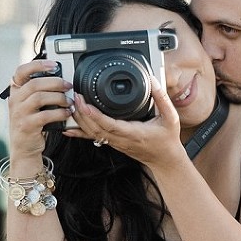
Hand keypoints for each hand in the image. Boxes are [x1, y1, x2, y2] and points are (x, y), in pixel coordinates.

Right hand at [6, 60, 73, 158]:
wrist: (25, 147)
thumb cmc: (33, 122)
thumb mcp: (33, 105)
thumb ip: (41, 91)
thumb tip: (63, 79)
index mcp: (16, 91)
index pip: (21, 71)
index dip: (37, 65)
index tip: (54, 64)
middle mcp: (15, 100)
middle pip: (34, 83)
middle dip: (55, 82)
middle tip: (68, 85)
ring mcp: (19, 113)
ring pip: (39, 97)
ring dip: (59, 98)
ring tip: (69, 101)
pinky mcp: (26, 125)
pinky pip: (45, 115)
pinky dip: (59, 113)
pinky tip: (67, 113)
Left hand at [64, 78, 184, 165]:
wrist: (165, 160)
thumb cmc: (168, 140)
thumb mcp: (171, 118)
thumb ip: (162, 98)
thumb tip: (152, 80)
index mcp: (134, 133)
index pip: (111, 125)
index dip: (96, 115)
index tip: (85, 104)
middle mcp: (122, 139)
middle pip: (96, 129)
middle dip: (83, 113)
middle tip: (76, 97)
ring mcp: (116, 143)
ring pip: (92, 133)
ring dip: (80, 120)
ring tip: (73, 104)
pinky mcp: (113, 143)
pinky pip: (94, 138)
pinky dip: (80, 132)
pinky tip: (69, 128)